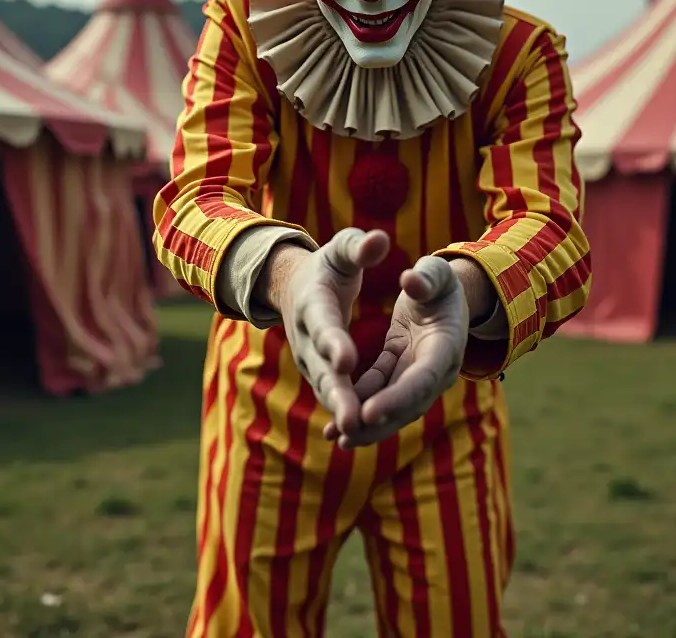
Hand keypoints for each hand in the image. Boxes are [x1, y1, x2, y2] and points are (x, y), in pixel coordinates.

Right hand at [265, 227, 389, 437]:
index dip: (334, 342)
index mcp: (313, 302)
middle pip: (321, 367)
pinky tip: (358, 437)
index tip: (348, 359)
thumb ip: (358, 246)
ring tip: (355, 434)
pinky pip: (333, 396)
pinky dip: (343, 414)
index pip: (323, 323)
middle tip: (352, 418)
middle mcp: (306, 336)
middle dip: (337, 393)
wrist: (296, 288)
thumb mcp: (341, 249)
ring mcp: (310, 359)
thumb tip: (379, 239)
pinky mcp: (319, 374)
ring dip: (340, 410)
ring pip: (326, 388)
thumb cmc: (327, 265)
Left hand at [323, 256, 469, 448]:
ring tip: (336, 438)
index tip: (368, 412)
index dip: (397, 397)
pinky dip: (359, 404)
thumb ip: (428, 277)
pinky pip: (378, 391)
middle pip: (408, 402)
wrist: (443, 291)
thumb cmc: (440, 279)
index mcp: (447, 345)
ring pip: (393, 406)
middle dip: (379, 421)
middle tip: (346, 434)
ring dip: (367, 424)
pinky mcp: (399, 369)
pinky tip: (334, 423)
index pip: (423, 378)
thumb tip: (410, 280)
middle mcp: (436, 368)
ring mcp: (417, 372)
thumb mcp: (437, 272)